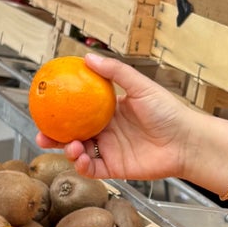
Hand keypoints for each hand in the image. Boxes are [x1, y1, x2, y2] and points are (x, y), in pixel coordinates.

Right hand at [47, 53, 203, 181]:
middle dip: (54, 134)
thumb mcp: (141, 86)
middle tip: (41, 131)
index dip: (61, 108)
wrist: (186, 141)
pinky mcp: (115, 168)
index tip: (45, 103)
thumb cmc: (169, 111)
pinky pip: (91, 169)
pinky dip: (81, 165)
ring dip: (68, 150)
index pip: (79, 108)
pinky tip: (80, 158)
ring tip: (70, 145)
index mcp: (110, 110)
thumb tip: (87, 57)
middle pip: (73, 132)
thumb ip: (115, 72)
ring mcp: (109, 149)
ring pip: (79, 152)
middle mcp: (106, 130)